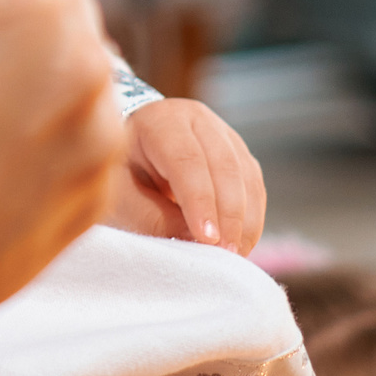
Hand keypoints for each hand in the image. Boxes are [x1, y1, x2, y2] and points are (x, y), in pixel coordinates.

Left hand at [101, 97, 265, 253]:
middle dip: (228, 215)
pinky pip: (254, 185)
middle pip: (224, 166)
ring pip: (246, 176)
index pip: (186, 159)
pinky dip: (252, 217)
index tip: (207, 239)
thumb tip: (196, 242)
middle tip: (225, 254)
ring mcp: (223, 134)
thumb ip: (152, 217)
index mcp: (161, 121)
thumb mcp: (121, 194)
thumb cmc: (122, 172)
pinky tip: (241, 242)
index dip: (200, 200)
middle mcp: (197, 121)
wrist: (132, 147)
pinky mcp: (239, 154)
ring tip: (234, 255)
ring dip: (246, 220)